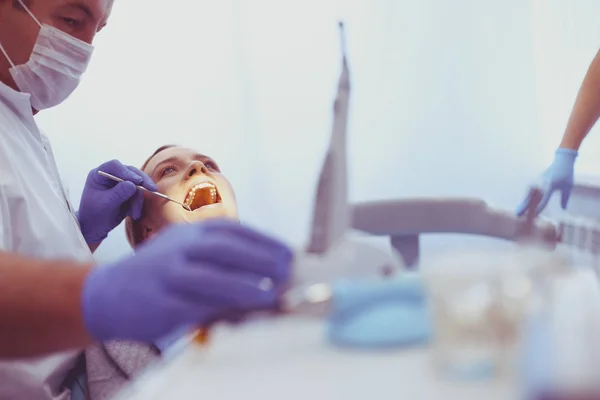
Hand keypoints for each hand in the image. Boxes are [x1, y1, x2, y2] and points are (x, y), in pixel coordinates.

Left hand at [77, 160, 156, 243]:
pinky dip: (138, 205)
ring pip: (137, 185)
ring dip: (138, 200)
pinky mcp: (128, 194)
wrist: (94, 228)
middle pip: (131, 172)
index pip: (114, 166)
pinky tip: (134, 215)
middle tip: (153, 190)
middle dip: (142, 182)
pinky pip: (138, 195)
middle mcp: (111, 176)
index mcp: (99, 175)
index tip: (137, 181)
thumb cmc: (93, 215)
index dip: (127, 172)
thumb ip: (119, 193)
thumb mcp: (105, 204)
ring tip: (135, 214)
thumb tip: (133, 185)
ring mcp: (120, 185)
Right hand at [82, 219, 292, 341]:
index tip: (288, 253)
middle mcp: (178, 249)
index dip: (263, 240)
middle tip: (286, 270)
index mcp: (189, 233)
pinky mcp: (159, 304)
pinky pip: (193, 307)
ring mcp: (166, 275)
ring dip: (244, 285)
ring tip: (272, 294)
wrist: (105, 294)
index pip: (232, 231)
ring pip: (208, 276)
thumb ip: (220, 261)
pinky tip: (239, 314)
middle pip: (223, 248)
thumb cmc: (159, 274)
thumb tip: (268, 276)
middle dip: (259, 258)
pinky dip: (220, 310)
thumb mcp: (186, 255)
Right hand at [516, 148, 577, 216]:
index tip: (535, 215)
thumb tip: (563, 209)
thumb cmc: (566, 174)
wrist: (561, 161)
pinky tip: (522, 206)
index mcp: (550, 185)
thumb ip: (565, 198)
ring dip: (523, 204)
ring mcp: (537, 182)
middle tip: (518, 215)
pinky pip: (529, 193)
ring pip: (528, 196)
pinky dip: (526, 200)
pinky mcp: (535, 182)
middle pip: (530, 198)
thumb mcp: (568, 187)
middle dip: (524, 207)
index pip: (544, 199)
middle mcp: (541, 184)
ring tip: (518, 212)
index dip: (539, 207)